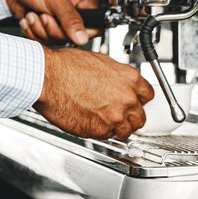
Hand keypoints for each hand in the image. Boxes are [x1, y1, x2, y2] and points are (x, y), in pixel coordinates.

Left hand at [3, 0, 97, 44]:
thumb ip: (70, 19)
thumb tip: (82, 37)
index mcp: (85, 3)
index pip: (93, 28)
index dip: (77, 32)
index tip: (62, 25)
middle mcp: (75, 15)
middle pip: (71, 38)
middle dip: (51, 28)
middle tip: (44, 14)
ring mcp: (61, 23)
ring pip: (55, 40)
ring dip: (39, 29)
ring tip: (34, 13)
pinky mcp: (48, 30)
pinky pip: (43, 41)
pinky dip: (32, 31)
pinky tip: (29, 18)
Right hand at [34, 47, 154, 139]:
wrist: (49, 78)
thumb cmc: (66, 66)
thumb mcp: (99, 61)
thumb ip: (115, 76)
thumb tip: (117, 81)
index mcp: (129, 78)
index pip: (148, 95)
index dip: (138, 99)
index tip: (134, 102)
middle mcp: (126, 99)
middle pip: (140, 117)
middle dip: (130, 117)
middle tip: (118, 114)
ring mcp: (115, 117)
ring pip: (125, 131)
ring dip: (116, 128)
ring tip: (102, 120)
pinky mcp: (100, 131)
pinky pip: (106, 136)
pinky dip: (100, 132)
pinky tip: (89, 121)